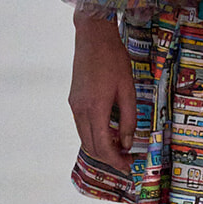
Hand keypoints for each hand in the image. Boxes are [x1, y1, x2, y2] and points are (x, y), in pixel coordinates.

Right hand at [68, 11, 135, 172]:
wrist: (93, 37)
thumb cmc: (114, 60)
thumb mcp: (128, 90)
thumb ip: (128, 119)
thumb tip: (126, 142)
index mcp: (95, 108)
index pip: (102, 146)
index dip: (115, 160)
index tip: (128, 166)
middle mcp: (80, 110)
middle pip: (91, 146)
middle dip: (109, 158)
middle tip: (127, 161)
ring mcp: (74, 105)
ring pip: (85, 137)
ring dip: (101, 147)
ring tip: (120, 148)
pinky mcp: (74, 100)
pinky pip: (83, 126)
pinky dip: (95, 134)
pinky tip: (110, 131)